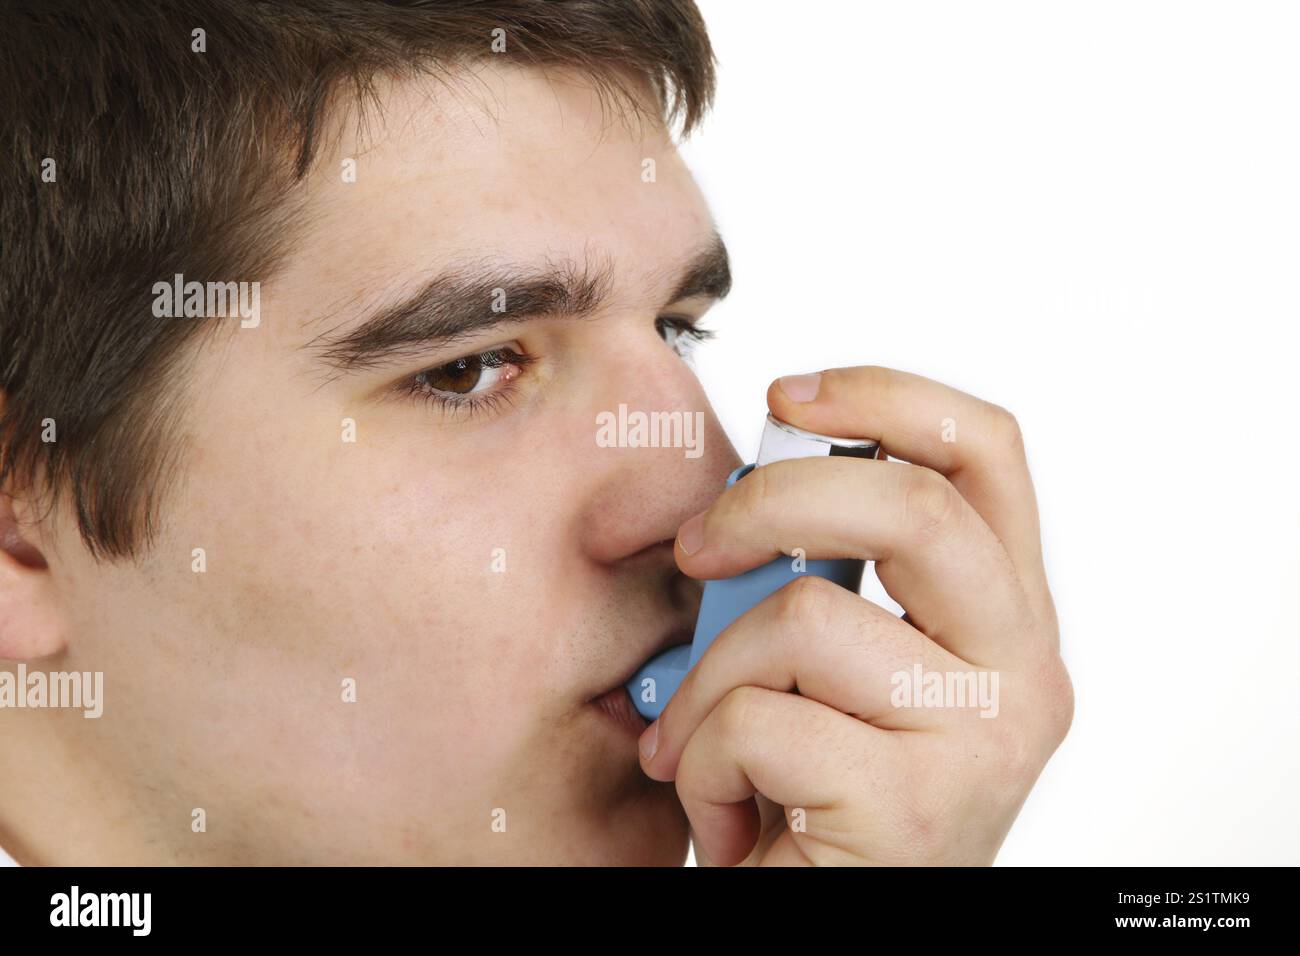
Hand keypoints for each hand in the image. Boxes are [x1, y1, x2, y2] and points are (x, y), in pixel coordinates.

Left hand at [638, 365, 1072, 865]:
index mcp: (1005, 618)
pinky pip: (758, 723)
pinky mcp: (915, 809)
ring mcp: (980, 741)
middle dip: (769, 501)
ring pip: (804, 620)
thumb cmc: (817, 795)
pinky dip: (702, 759)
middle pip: (912, 505)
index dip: (885, 396)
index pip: (986, 454)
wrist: (823, 925)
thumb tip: (743, 507)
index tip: (786, 394)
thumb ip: (827, 581)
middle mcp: (1022, 672)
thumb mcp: (839, 670)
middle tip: (697, 546)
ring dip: (711, 680)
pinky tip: (722, 809)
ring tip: (701, 742)